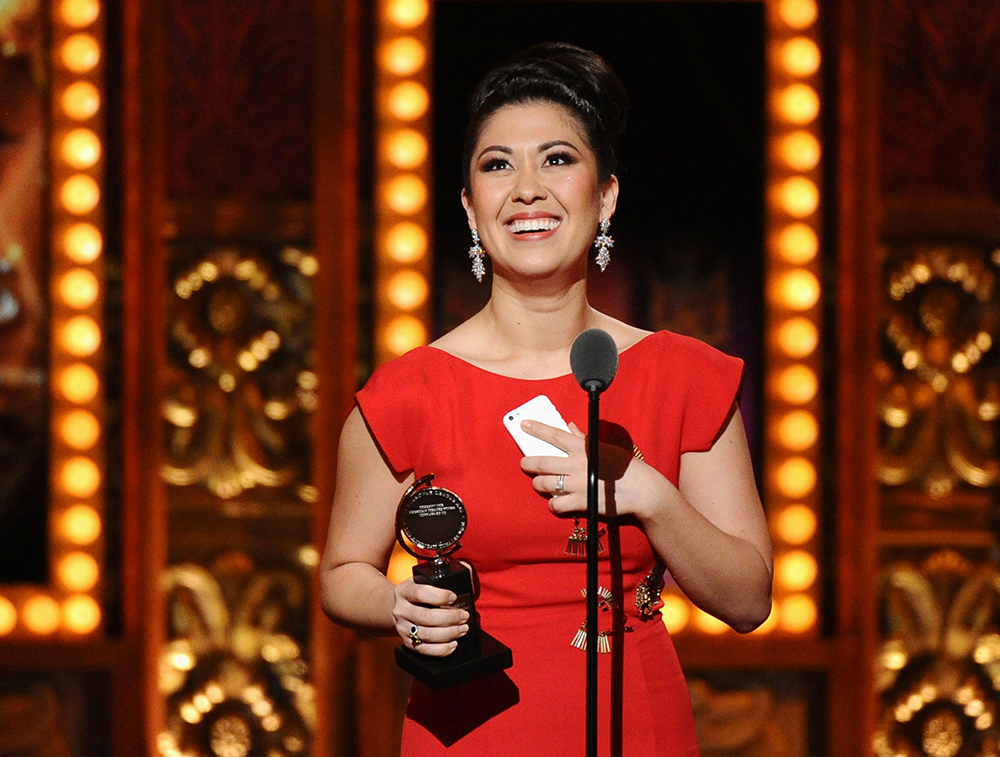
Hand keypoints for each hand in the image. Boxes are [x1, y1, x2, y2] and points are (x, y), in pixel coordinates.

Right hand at [391, 578, 469, 656]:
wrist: (396, 607)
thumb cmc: (417, 593)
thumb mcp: (423, 580)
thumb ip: (442, 576)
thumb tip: (466, 569)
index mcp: (404, 591)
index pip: (421, 593)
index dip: (439, 596)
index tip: (454, 597)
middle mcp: (401, 610)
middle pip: (426, 617)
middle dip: (450, 617)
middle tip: (464, 616)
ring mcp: (403, 628)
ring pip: (427, 635)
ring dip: (449, 633)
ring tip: (463, 629)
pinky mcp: (407, 643)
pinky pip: (425, 650)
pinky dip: (441, 649)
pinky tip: (453, 643)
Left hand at [518, 420, 639, 516]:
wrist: (642, 491)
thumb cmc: (626, 468)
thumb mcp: (605, 447)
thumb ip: (584, 439)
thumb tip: (570, 426)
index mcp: (583, 448)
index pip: (554, 435)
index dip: (537, 429)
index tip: (524, 424)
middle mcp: (576, 464)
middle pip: (542, 462)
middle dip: (528, 462)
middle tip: (525, 463)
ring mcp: (577, 484)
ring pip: (544, 484)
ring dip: (538, 484)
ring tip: (539, 483)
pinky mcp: (581, 502)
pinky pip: (556, 504)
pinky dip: (553, 503)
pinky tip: (555, 502)